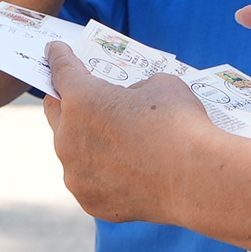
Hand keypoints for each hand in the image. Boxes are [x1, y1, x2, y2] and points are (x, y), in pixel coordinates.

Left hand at [43, 43, 218, 223]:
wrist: (196, 180)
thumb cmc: (180, 125)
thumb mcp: (160, 86)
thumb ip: (133, 90)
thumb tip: (129, 103)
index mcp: (82, 99)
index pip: (62, 70)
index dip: (58, 57)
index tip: (54, 50)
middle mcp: (68, 138)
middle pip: (56, 112)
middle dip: (65, 100)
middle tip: (76, 95)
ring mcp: (76, 174)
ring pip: (72, 151)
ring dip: (85, 140)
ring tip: (111, 139)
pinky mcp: (90, 201)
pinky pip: (89, 179)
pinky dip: (102, 172)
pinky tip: (124, 170)